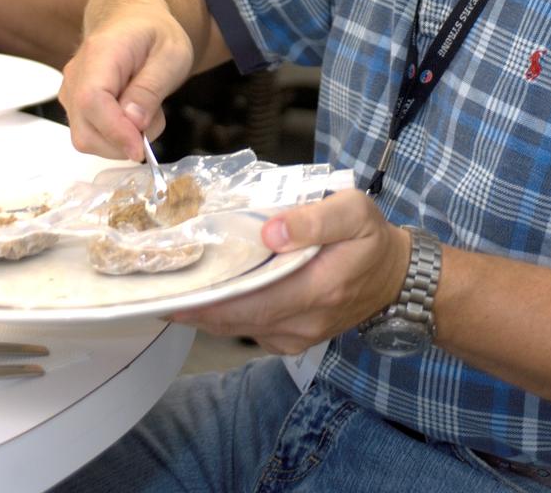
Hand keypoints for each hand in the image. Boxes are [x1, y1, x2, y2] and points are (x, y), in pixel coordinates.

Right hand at [59, 6, 195, 161]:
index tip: (140, 148)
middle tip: (154, 119)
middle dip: (123, 142)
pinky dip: (115, 137)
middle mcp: (77, 73)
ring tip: (146, 112)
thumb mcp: (172, 54)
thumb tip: (134, 123)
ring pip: (86, 138)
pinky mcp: (75, 105)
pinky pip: (90, 134)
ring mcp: (71, 90)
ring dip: (121, 141)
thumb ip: (151, 88)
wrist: (133, 19)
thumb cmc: (154, 33)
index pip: (92, 101)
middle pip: (84, 129)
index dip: (115, 131)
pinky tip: (132, 115)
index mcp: (100, 53)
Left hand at [170, 189, 412, 354]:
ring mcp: (296, 336)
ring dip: (204, 312)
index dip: (208, 300)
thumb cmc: (370, 238)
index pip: (252, 302)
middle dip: (193, 306)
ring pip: (238, 329)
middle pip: (236, 320)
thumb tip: (271, 231)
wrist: (395, 277)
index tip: (170, 292)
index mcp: (318, 289)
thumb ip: (315, 219)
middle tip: (154, 286)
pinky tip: (204, 294)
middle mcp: (303, 322)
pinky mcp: (291, 338)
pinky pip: (249, 330)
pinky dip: (223, 315)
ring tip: (170, 286)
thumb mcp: (354, 212)